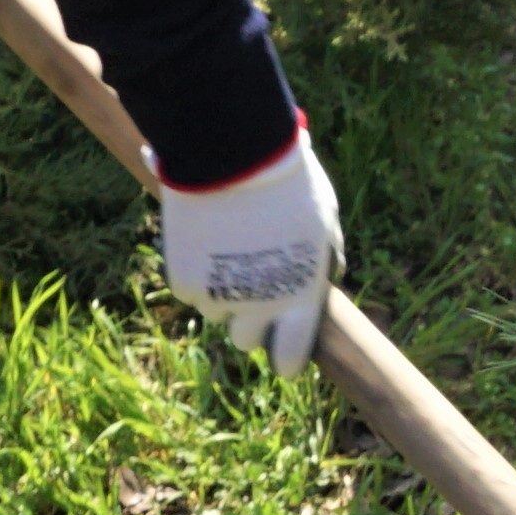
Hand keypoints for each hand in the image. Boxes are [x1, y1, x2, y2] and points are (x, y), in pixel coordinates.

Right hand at [159, 130, 341, 373]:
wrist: (236, 154)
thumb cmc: (289, 182)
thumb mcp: (323, 218)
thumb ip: (325, 255)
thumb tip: (330, 278)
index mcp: (300, 294)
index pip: (292, 352)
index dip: (287, 358)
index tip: (283, 360)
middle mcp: (259, 306)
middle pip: (247, 340)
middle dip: (249, 321)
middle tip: (250, 288)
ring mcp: (219, 296)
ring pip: (216, 313)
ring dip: (221, 293)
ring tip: (227, 247)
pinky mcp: (185, 282)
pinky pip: (191, 290)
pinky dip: (196, 273)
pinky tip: (204, 237)